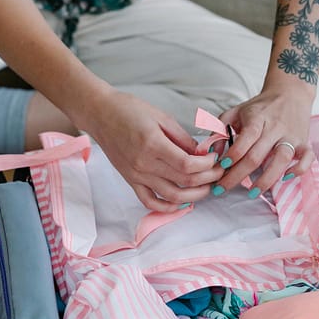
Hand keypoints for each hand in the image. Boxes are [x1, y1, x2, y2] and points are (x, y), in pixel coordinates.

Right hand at [79, 89, 222, 211]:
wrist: (100, 115)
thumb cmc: (129, 110)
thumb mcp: (162, 117)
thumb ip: (183, 138)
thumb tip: (201, 154)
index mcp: (153, 144)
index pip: (188, 165)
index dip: (207, 165)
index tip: (215, 158)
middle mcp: (144, 164)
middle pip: (184, 181)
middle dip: (207, 179)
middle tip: (218, 172)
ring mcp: (136, 175)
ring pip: (171, 196)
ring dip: (194, 196)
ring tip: (206, 188)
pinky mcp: (130, 180)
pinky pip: (149, 201)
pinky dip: (167, 207)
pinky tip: (181, 203)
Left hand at [215, 88, 313, 196]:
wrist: (290, 92)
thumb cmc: (259, 107)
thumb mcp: (235, 112)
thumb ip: (219, 129)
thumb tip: (210, 152)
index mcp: (257, 119)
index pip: (246, 138)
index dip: (234, 154)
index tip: (221, 167)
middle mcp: (275, 128)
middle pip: (257, 155)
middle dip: (238, 175)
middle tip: (223, 189)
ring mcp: (291, 136)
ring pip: (281, 159)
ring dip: (266, 179)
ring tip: (252, 193)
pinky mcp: (305, 142)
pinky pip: (308, 158)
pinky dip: (300, 169)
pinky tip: (285, 179)